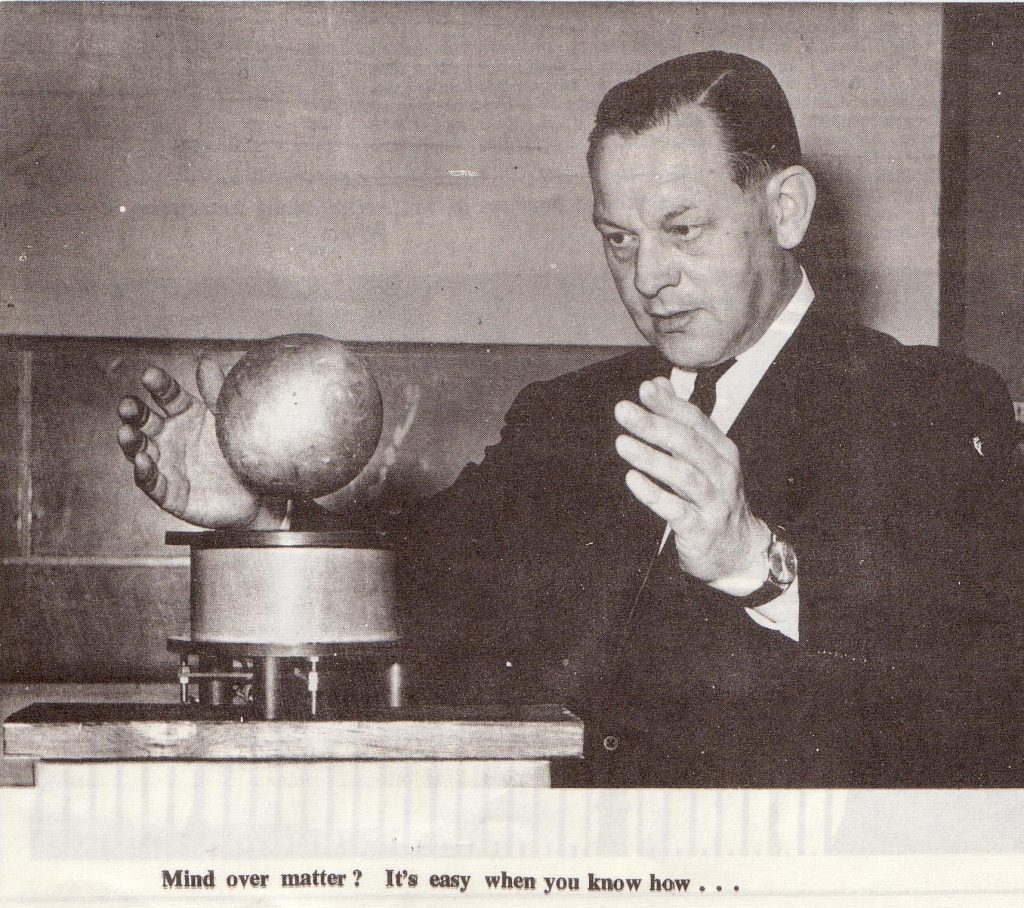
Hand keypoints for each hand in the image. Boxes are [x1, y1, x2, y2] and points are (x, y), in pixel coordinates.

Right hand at [116, 356, 286, 528]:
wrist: (256, 493)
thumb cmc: (238, 451)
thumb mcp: (229, 420)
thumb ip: (216, 394)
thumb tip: (205, 362)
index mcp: (184, 413)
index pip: (166, 395)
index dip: (158, 385)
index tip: (150, 375)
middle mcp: (169, 436)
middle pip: (145, 421)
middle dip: (133, 413)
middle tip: (128, 405)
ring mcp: (166, 464)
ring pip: (140, 450)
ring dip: (131, 441)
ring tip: (127, 432)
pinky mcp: (169, 492)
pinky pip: (152, 483)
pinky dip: (145, 473)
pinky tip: (142, 462)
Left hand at [614, 376, 769, 582]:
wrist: (739, 552)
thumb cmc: (714, 498)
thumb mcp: (702, 458)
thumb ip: (679, 421)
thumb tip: (657, 384)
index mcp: (722, 452)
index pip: (696, 422)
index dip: (671, 405)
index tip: (644, 389)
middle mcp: (722, 473)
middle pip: (688, 444)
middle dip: (655, 425)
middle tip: (624, 411)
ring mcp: (714, 502)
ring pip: (683, 476)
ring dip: (651, 458)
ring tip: (622, 443)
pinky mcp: (701, 530)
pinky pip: (677, 510)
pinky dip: (655, 494)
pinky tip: (633, 480)